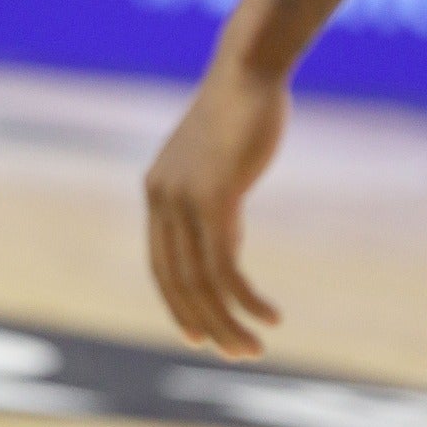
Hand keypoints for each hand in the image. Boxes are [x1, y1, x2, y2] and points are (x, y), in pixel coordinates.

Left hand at [145, 57, 286, 357]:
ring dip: (229, 322)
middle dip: (207, 324)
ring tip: (256, 347)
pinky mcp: (213, 196)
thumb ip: (213, 204)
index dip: (179, 305)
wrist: (247, 72)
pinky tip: (269, 315)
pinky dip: (247, 299)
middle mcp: (161, 197)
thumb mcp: (218, 165)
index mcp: (157, 189)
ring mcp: (184, 197)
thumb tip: (225, 249)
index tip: (202, 336)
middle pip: (177, 281)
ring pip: (201, 282)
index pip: (160, 265)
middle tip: (238, 354)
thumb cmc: (240, 114)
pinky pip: (226, 266)